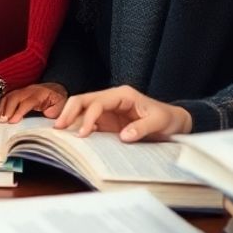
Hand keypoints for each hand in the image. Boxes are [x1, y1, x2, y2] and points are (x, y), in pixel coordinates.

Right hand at [0, 82, 67, 123]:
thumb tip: (52, 125)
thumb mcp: (60, 109)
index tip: (12, 121)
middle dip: (7, 109)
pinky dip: (2, 106)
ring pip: (9, 96)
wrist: (58, 91)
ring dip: (2, 108)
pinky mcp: (20, 94)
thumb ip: (54, 116)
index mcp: (41, 94)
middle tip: (2, 121)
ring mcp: (24, 90)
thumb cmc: (59, 102)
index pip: (27, 102)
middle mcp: (30, 90)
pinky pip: (8, 98)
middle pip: (15, 97)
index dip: (19, 112)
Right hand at [53, 85, 191, 141]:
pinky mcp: (107, 122)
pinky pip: (87, 123)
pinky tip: (69, 136)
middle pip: (82, 100)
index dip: (88, 117)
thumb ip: (142, 128)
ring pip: (81, 110)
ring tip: (58, 132)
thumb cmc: (168, 119)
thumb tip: (123, 136)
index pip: (97, 102)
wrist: (174, 123)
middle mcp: (111, 100)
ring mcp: (107, 111)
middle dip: (68, 112)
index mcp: (122, 95)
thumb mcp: (160, 122)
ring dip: (69, 119)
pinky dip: (76, 128)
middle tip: (58, 127)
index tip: (83, 134)